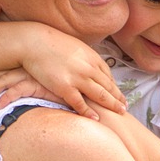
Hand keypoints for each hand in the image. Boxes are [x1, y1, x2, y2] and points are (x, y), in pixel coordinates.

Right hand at [0, 31, 125, 119]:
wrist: (34, 42)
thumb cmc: (51, 43)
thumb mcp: (75, 47)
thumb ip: (84, 58)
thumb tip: (89, 65)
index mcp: (92, 57)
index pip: (108, 76)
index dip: (115, 87)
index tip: (120, 96)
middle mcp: (89, 68)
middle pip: (108, 86)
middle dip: (118, 98)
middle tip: (125, 108)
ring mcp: (78, 78)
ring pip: (100, 95)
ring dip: (111, 105)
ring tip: (119, 113)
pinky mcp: (65, 87)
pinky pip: (80, 103)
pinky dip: (89, 111)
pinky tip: (96, 118)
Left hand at [0, 69, 60, 110]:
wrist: (81, 83)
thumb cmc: (62, 82)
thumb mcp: (42, 80)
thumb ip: (30, 82)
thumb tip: (17, 88)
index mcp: (24, 63)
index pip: (0, 68)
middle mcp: (25, 66)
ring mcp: (30, 74)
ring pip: (2, 82)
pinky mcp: (36, 84)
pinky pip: (16, 91)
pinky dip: (4, 98)